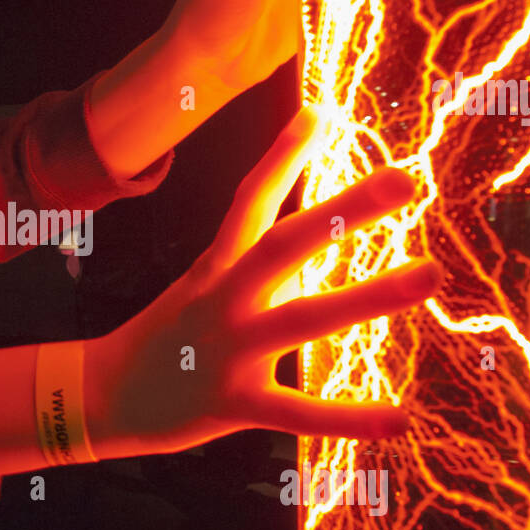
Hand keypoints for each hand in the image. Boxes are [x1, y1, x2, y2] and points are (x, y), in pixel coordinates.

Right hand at [83, 105, 440, 459]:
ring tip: (431, 273)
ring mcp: (227, 350)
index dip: (285, 154)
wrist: (98, 397)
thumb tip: (307, 225)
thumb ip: (251, 256)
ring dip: (369, 295)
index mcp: (215, 266)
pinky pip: (298, 413)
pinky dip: (349, 419)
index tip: (323, 111)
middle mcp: (223, 298)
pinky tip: (402, 418)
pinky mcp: (232, 404)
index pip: (251, 198)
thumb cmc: (162, 338)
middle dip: (346, 208)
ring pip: (304, 319)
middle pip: (287, 243)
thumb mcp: (201, 285)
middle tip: (406, 177)